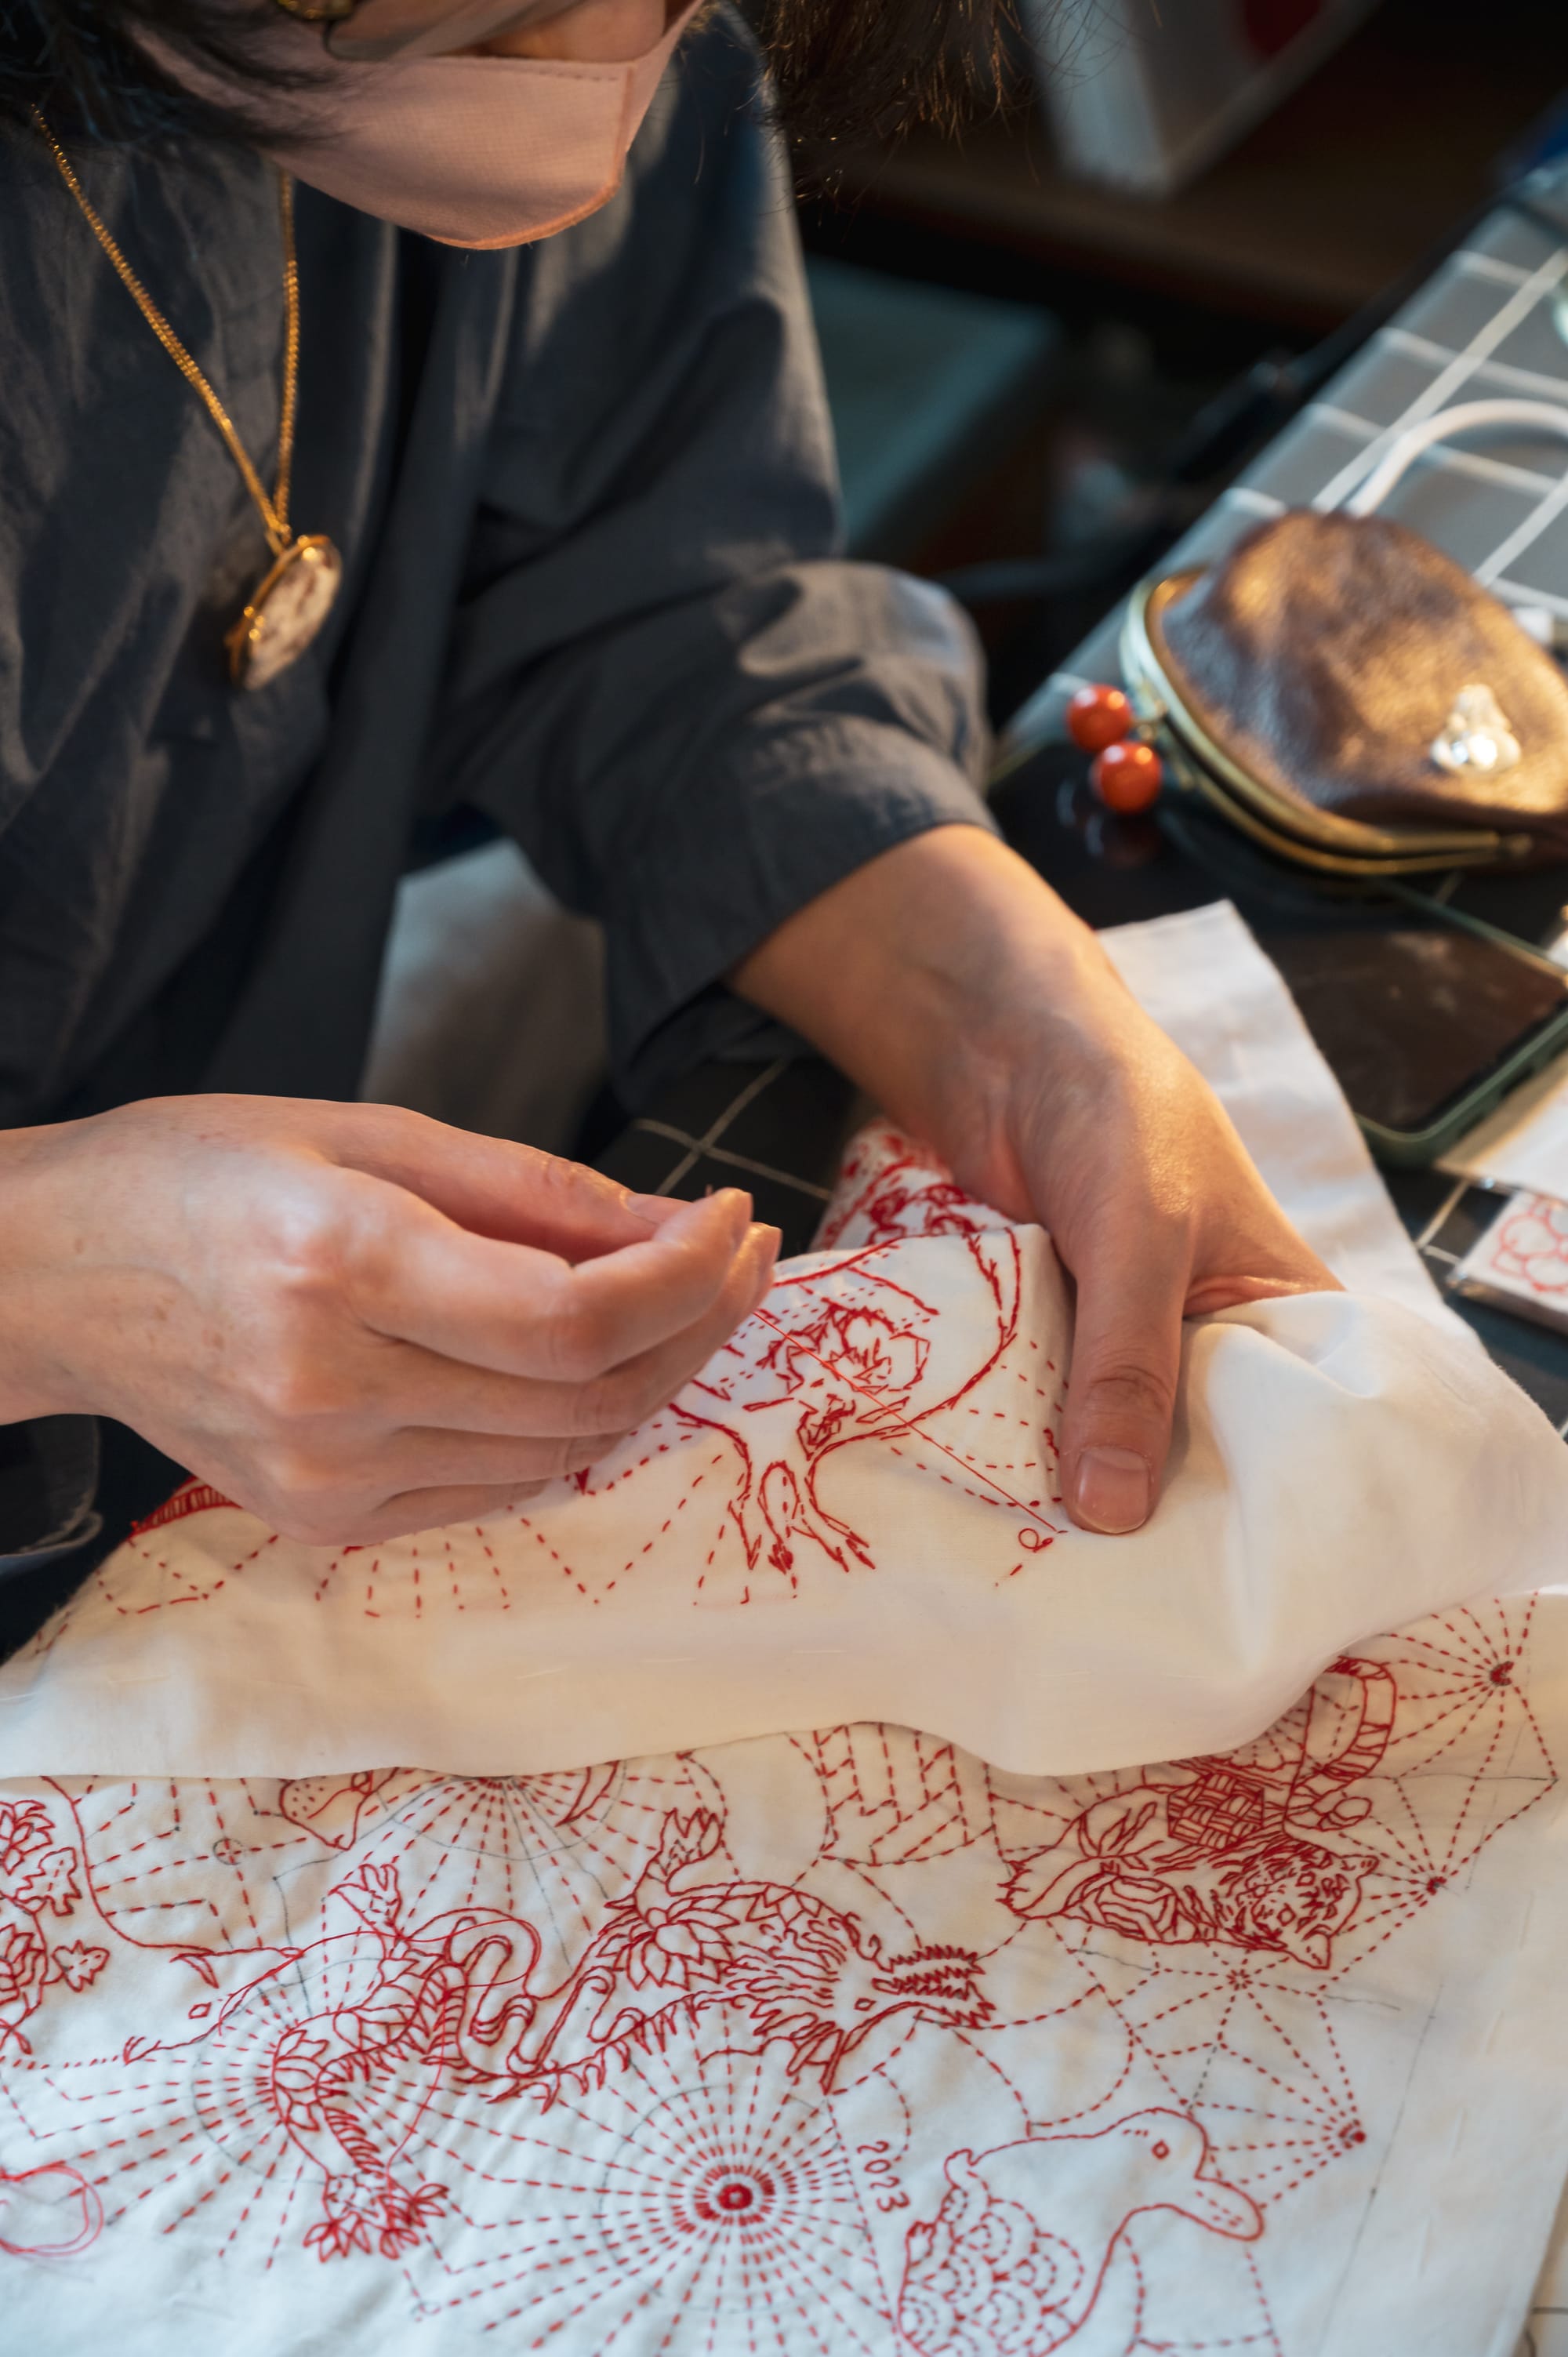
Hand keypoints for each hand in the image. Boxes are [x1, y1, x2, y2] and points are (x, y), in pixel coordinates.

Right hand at [0, 1096, 777, 1542]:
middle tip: (740, 1254)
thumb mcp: (362, 1132)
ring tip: (682, 1293)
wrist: (47, 1278)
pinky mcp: (324, 1521)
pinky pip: (499, 1485)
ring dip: (649, 1375)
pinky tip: (588, 1358)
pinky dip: (567, 1424)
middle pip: (588, 1397)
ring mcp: (325, 1478)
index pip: (573, 1320)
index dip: (683, 1278)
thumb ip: (528, 1189)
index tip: (734, 1218)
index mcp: (338, 1269)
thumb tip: (673, 1227)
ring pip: (560, 1451)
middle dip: (695, 1324)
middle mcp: (332, 1393)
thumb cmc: (198, 1175)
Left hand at [733, 825, 1337, 1534]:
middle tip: (1119, 1616)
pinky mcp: (1059, 1354)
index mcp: (1292, 1321)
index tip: (1228, 1599)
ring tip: (1052, 1591)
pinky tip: (998, 1521)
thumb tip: (1113, 1513)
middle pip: (1206, 1469)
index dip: (1277, 1522)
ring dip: (1079, 1498)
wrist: (1011, 1048)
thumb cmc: (1117, 1115)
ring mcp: (1135, 1356)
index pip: (1313, 1448)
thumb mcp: (1140, 1237)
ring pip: (1116, 1455)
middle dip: (1161, 1528)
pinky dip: (1024, 1458)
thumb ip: (1129, 1365)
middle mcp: (1222, 1351)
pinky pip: (1048, 1425)